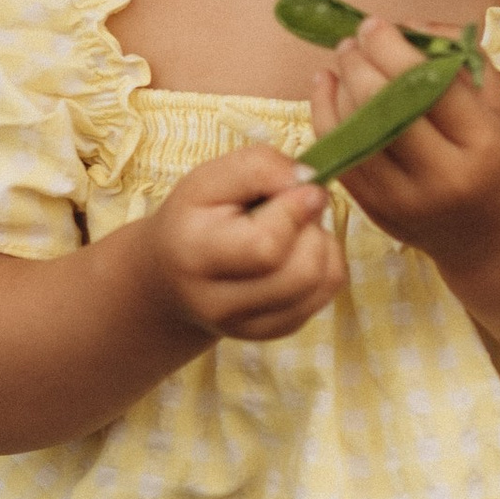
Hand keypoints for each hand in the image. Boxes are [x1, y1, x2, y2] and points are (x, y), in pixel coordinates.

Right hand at [144, 141, 345, 341]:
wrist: (172, 278)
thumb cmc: (194, 220)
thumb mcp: (208, 180)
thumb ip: (257, 168)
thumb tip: (310, 181)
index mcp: (195, 256)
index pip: (267, 246)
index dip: (295, 210)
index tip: (299, 186)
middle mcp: (220, 303)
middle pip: (303, 270)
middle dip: (312, 227)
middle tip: (295, 206)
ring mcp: (251, 326)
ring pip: (321, 281)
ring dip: (322, 243)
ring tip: (294, 228)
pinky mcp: (277, 331)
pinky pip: (327, 293)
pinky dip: (325, 262)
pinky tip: (298, 250)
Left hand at [313, 19, 499, 277]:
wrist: (499, 238)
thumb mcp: (499, 104)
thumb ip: (459, 57)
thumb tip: (404, 28)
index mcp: (482, 142)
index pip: (427, 83)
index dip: (392, 47)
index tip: (375, 25)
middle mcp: (443, 174)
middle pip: (383, 106)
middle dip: (359, 63)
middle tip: (353, 42)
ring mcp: (405, 198)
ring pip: (354, 130)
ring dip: (339, 86)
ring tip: (342, 61)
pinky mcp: (377, 211)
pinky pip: (338, 155)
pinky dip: (325, 115)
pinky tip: (327, 88)